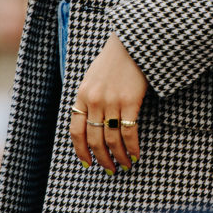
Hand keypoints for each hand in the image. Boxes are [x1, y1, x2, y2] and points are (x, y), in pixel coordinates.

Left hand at [70, 33, 147, 173]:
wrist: (132, 43)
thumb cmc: (114, 60)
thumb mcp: (93, 77)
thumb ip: (89, 99)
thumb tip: (91, 123)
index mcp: (82, 95)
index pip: (76, 131)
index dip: (81, 151)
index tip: (88, 163)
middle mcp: (94, 100)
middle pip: (94, 139)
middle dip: (101, 159)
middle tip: (109, 169)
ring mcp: (111, 101)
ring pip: (111, 139)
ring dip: (118, 156)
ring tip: (125, 165)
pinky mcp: (129, 101)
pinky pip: (128, 131)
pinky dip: (132, 146)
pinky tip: (135, 154)